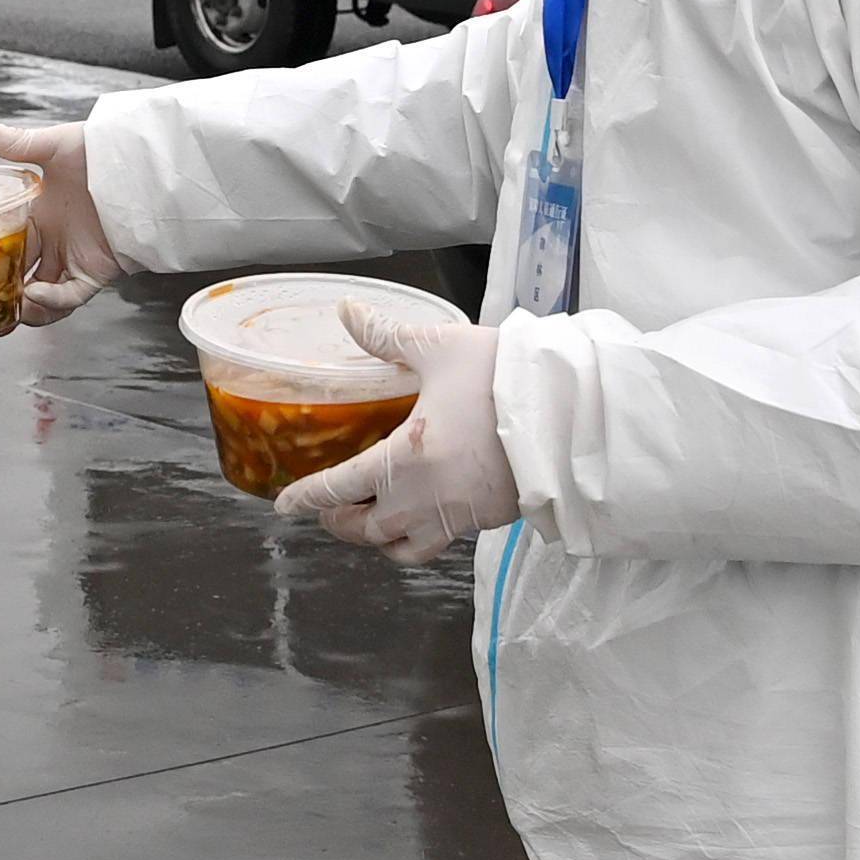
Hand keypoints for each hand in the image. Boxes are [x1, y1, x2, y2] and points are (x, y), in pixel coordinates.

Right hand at [0, 111, 120, 325]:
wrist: (141, 166)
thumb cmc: (100, 151)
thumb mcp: (53, 146)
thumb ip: (13, 142)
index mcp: (37, 214)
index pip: (3, 244)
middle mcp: (52, 240)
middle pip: (18, 275)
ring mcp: (72, 258)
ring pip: (41, 295)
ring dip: (23, 306)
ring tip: (7, 307)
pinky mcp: (95, 271)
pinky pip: (70, 296)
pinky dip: (53, 301)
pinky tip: (37, 294)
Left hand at [282, 305, 514, 561]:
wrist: (573, 414)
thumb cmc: (506, 379)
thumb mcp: (441, 349)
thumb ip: (388, 336)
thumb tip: (348, 312)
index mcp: (405, 458)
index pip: (338, 488)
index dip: (306, 499)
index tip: (286, 506)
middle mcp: (424, 498)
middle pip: (366, 531)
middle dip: (339, 524)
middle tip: (328, 512)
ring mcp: (458, 515)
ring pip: (402, 548)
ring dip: (378, 539)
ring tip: (372, 521)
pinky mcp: (487, 519)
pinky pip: (441, 543)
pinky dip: (418, 536)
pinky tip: (421, 513)